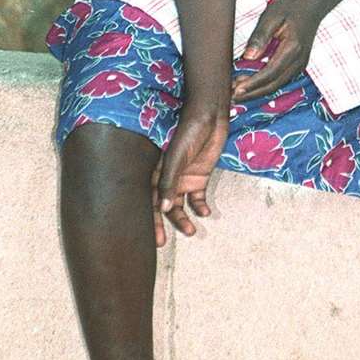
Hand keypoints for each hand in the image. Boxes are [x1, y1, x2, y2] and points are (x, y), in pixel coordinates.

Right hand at [152, 104, 227, 246]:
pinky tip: (204, 213)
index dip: (150, 219)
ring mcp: (184, 178)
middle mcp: (167, 178)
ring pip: (181, 205)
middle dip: (164, 224)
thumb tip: (163, 209)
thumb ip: (169, 182)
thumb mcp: (175, 157)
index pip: (149, 200)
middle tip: (163, 243)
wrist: (210, 116)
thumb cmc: (188, 132)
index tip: (153, 237)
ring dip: (184, 219)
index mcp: (155, 172)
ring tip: (191, 232)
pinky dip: (200, 207)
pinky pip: (198, 197)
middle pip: (164, 206)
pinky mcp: (200, 177)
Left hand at [230, 0, 323, 102]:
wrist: (314, 2)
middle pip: (274, 85)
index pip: (270, 73)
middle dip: (252, 93)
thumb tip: (247, 57)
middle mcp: (299, 60)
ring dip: (258, 91)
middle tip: (232, 97)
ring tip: (238, 92)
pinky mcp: (298, 63)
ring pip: (278, 85)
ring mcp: (300, 63)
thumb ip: (260, 36)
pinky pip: (281, 79)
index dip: (252, 84)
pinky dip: (266, 84)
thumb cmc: (292, 5)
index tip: (235, 89)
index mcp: (292, 48)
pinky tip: (252, 84)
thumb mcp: (272, 15)